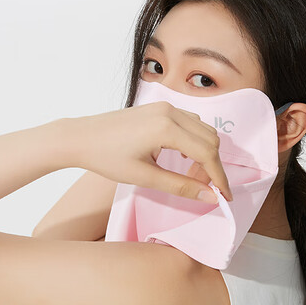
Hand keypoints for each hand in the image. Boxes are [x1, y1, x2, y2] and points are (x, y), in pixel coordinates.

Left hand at [62, 101, 232, 203]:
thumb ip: (181, 187)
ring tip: (190, 175)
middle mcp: (171, 112)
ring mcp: (166, 107)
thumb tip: (210, 198)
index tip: (225, 196)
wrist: (80, 137)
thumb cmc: (107, 158)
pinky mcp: (161, 108)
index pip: (207, 153)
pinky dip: (195, 141)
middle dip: (212, 166)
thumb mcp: (145, 177)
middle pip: (211, 139)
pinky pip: (191, 123)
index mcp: (167, 128)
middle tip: (202, 188)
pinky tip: (182, 157)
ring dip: (205, 153)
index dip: (219, 177)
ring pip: (203, 130)